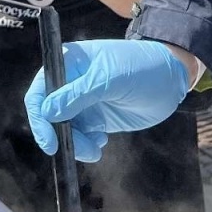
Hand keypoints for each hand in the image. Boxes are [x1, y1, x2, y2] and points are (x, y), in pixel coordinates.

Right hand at [24, 39, 189, 162]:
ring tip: (96, 147)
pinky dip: (86, 144)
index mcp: (69, 62)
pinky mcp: (95, 116)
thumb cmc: (142, 68)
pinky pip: (80, 135)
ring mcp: (83, 100)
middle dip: (61, 134)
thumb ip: (78, 95)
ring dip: (76, 143)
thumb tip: (47, 112)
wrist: (171, 80)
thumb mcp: (110, 80)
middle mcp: (71, 82)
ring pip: (65, 129)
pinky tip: (102, 141)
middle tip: (80, 149)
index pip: (41, 90)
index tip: (50, 142)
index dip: (40, 116)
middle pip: (49, 114)